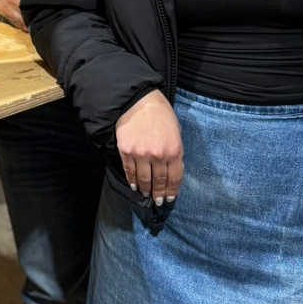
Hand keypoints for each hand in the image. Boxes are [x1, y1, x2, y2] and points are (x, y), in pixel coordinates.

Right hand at [114, 90, 183, 204]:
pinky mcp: (126, 151)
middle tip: (157, 201)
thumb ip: (174, 151)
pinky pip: (129, 171)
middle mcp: (159, 155)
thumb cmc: (161, 114)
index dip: (171, 191)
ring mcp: (141, 154)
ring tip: (146, 195)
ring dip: (145, 190)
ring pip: (144, 179)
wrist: (139, 101)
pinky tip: (134, 186)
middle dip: (158, 193)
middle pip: (159, 181)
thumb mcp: (176, 131)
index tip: (169, 198)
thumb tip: (171, 168)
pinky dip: (132, 181)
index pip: (175, 178)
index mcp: (175, 150)